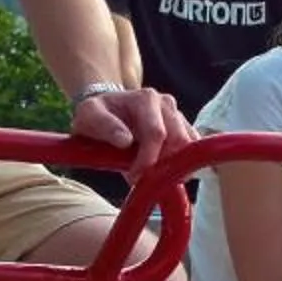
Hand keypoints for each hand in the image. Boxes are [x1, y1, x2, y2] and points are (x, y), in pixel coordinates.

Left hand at [70, 86, 193, 176]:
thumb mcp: (89, 115)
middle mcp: (166, 104)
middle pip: (179, 141)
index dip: (148, 159)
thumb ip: (104, 126)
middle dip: (163, 165)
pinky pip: (192, 153)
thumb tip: (125, 141)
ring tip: (151, 177)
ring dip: (173, 167)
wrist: (107, 111)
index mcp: (146, 98)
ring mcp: (178, 116)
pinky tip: (162, 172)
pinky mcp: (185, 130)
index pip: (156, 133)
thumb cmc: (96, 115)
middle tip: (144, 181)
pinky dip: (181, 167)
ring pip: (189, 148)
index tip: (134, 178)